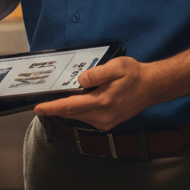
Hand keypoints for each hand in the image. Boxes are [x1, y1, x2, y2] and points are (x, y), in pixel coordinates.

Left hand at [33, 57, 150, 131]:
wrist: (151, 87)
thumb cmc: (134, 75)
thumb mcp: (117, 66)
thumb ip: (97, 73)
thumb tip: (81, 80)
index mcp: (102, 102)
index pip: (71, 106)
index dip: (52, 108)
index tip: (38, 109)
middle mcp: (102, 116)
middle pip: (72, 112)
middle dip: (57, 106)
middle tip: (43, 99)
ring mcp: (105, 122)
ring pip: (79, 115)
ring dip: (69, 107)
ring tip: (61, 96)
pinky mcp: (108, 123)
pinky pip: (87, 116)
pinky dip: (79, 109)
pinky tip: (80, 98)